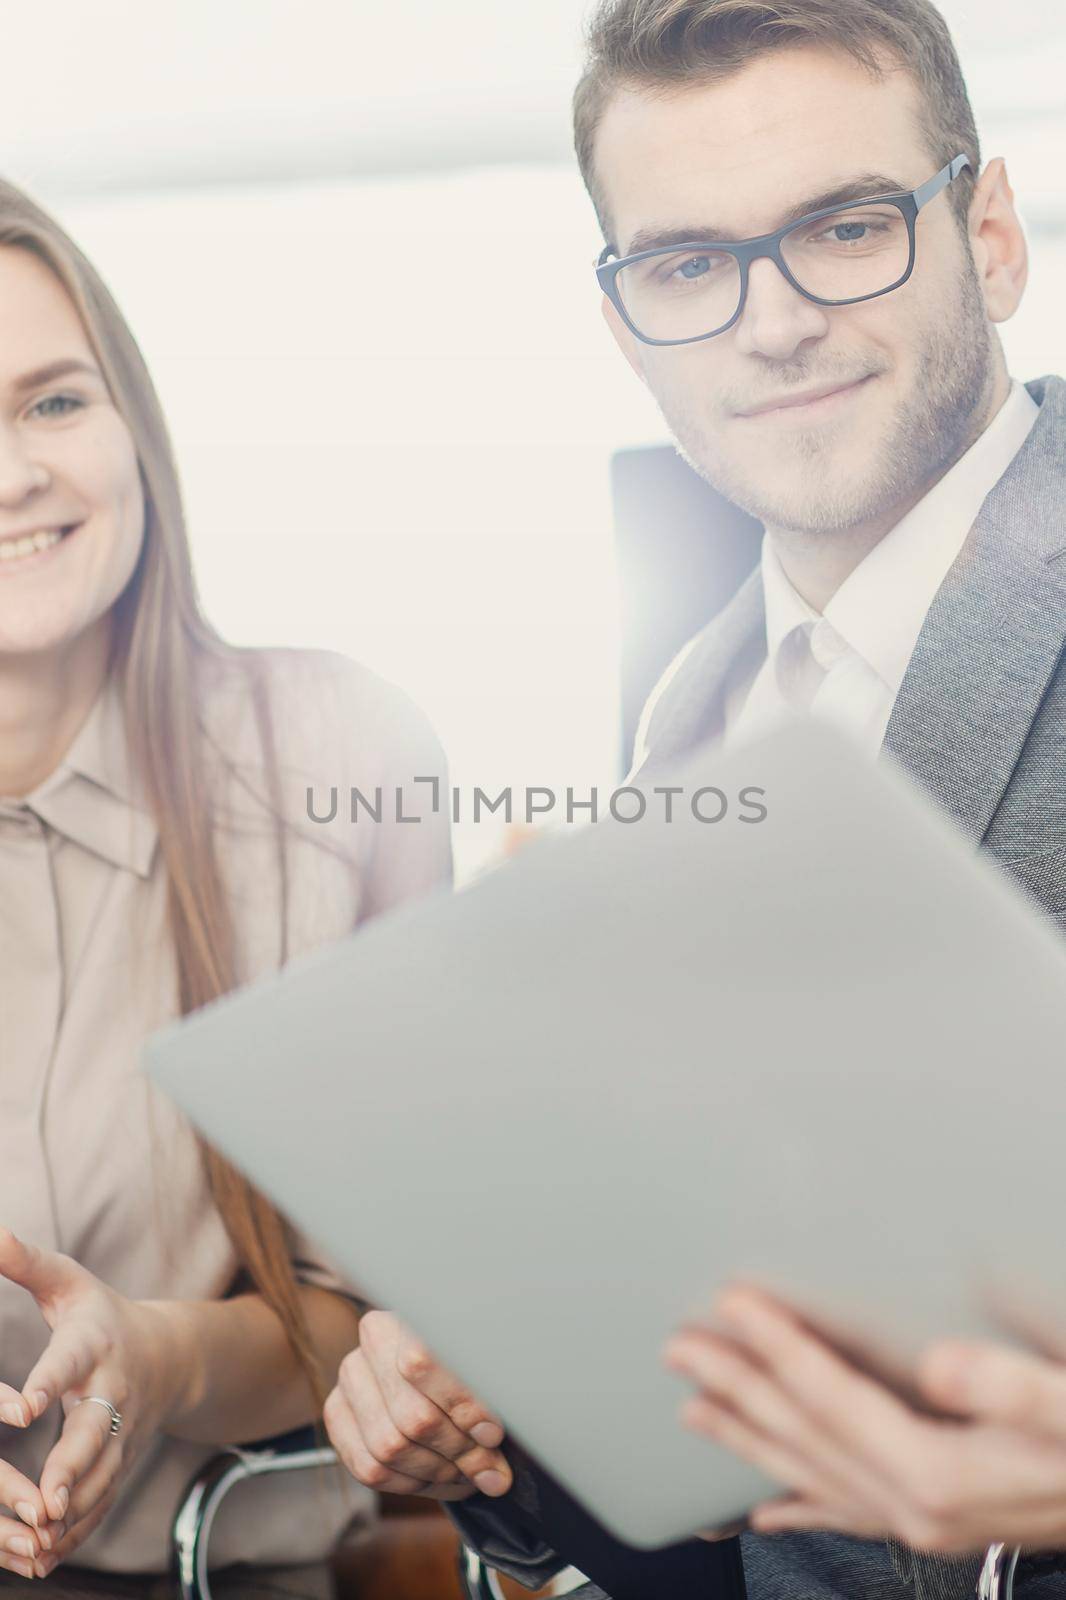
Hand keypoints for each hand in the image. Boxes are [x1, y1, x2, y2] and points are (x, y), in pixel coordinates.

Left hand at [0, 1230, 180, 1576]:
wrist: (170, 1356)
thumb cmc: (102, 1315)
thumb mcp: (70, 1282)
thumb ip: (27, 1262)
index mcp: (95, 1344)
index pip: (69, 1362)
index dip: (47, 1383)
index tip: (22, 1407)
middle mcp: (113, 1392)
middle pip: (95, 1432)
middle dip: (71, 1466)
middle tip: (46, 1497)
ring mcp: (122, 1433)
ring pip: (102, 1477)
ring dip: (73, 1510)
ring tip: (40, 1536)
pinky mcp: (121, 1463)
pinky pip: (102, 1503)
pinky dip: (76, 1533)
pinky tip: (45, 1558)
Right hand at [324, 1311, 511, 1500]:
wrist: (434, 1360)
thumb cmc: (469, 1360)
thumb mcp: (486, 1361)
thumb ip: (491, 1399)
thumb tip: (494, 1473)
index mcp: (413, 1313)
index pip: (423, 1363)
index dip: (462, 1406)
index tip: (493, 1433)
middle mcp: (372, 1341)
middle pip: (413, 1417)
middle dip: (458, 1452)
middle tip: (488, 1467)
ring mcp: (350, 1379)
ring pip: (390, 1448)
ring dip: (437, 1472)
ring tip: (467, 1473)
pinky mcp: (338, 1414)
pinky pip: (369, 1469)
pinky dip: (411, 1484)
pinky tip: (441, 1479)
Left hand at [664, 1284, 1065, 1555]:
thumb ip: (1013, 1389)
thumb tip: (937, 1366)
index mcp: (940, 1473)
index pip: (831, 1396)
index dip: (776, 1345)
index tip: (730, 1303)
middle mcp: (918, 1508)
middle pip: (803, 1436)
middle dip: (736, 1387)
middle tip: (679, 1347)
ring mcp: (923, 1524)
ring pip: (810, 1476)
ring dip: (749, 1437)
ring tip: (692, 1408)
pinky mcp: (938, 1522)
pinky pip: (846, 1515)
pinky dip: (798, 1506)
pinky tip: (765, 1511)